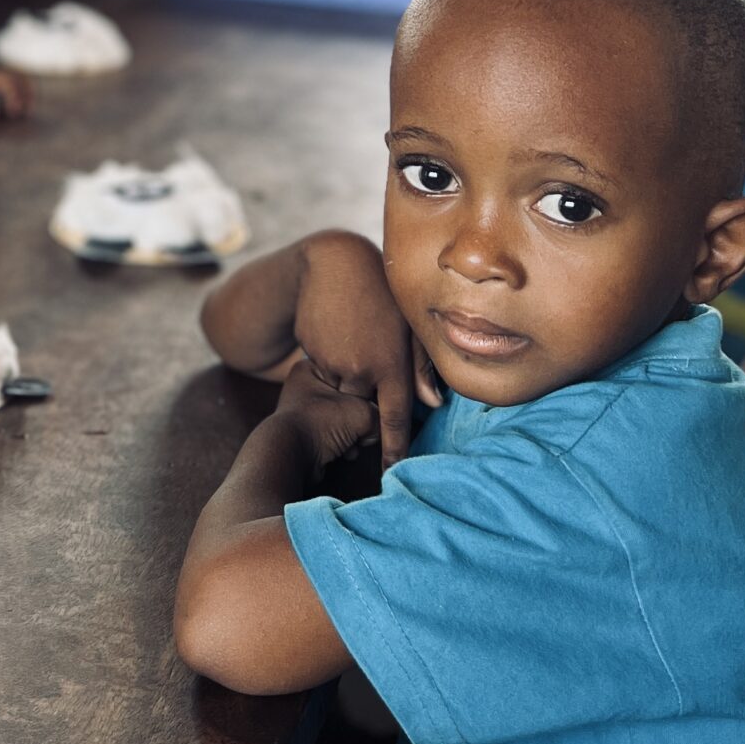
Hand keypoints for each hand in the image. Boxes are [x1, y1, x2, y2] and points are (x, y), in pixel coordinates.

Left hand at [274, 358, 378, 476]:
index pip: (351, 373)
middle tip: (362, 429)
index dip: (367, 392)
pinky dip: (345, 445)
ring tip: (352, 443)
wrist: (290, 457)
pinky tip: (345, 452)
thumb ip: (380, 413)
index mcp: (311, 368)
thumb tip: (384, 425)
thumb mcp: (362, 411)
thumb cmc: (322, 424)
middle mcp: (305, 387)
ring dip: (354, 435)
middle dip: (361, 419)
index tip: (375, 406)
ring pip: (345, 420)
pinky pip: (337, 436)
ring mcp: (305, 412)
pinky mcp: (308, 435)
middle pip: (350, 399)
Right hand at [292, 232, 425, 466]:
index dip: (395, 452)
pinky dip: (332, 366)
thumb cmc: (381, 294)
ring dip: (350, 381)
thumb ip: (421, 364)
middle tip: (370, 355)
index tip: (394, 478)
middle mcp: (362, 371)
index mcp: (392, 364)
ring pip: (345, 394)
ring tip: (356, 340)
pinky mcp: (312, 359)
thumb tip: (432, 403)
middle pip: (367, 408)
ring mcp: (334, 366)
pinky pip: (326, 377)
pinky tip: (339, 335)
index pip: (396, 421)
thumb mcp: (408, 324)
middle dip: (369, 399)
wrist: (332, 265)